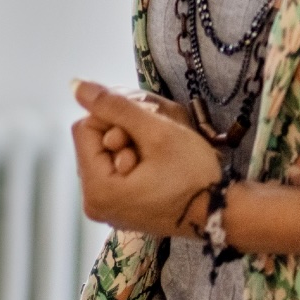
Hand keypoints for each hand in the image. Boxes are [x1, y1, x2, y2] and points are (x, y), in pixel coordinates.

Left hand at [72, 82, 219, 239]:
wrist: (224, 214)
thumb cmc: (193, 173)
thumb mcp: (155, 131)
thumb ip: (113, 105)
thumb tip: (75, 85)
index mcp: (97, 191)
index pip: (84, 128)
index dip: (112, 117)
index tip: (143, 124)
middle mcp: (94, 204)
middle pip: (92, 143)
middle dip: (121, 132)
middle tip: (153, 139)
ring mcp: (107, 210)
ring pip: (104, 155)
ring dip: (128, 144)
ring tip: (156, 154)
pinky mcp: (121, 210)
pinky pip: (114, 171)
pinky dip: (131, 160)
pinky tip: (154, 165)